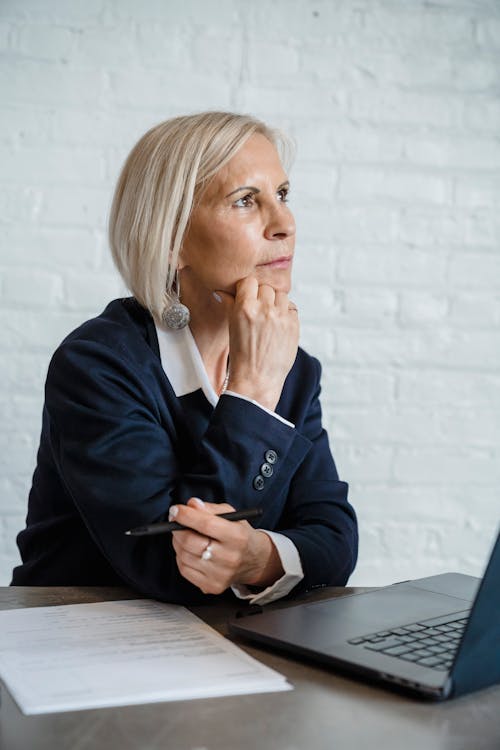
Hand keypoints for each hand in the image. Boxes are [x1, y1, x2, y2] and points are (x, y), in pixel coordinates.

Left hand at [170, 498, 283, 594]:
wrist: (254, 561)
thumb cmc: (240, 535)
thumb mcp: (231, 515)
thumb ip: (210, 508)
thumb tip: (191, 505)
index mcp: (237, 537)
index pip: (206, 524)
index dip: (186, 516)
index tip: (176, 510)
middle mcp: (230, 558)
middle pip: (191, 542)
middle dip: (178, 528)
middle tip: (175, 521)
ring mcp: (220, 575)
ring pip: (184, 556)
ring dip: (178, 542)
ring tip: (185, 535)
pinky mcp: (212, 586)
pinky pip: (184, 569)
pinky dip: (181, 557)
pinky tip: (189, 551)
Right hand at [215, 276, 298, 411]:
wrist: (257, 379)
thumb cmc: (242, 357)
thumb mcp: (232, 327)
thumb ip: (230, 305)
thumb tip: (222, 291)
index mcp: (245, 308)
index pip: (249, 281)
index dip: (248, 289)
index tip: (248, 296)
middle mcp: (264, 309)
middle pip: (266, 287)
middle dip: (262, 296)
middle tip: (259, 310)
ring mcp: (281, 317)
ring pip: (281, 295)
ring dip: (276, 303)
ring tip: (270, 317)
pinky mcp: (294, 325)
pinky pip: (292, 308)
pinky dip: (286, 313)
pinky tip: (278, 326)